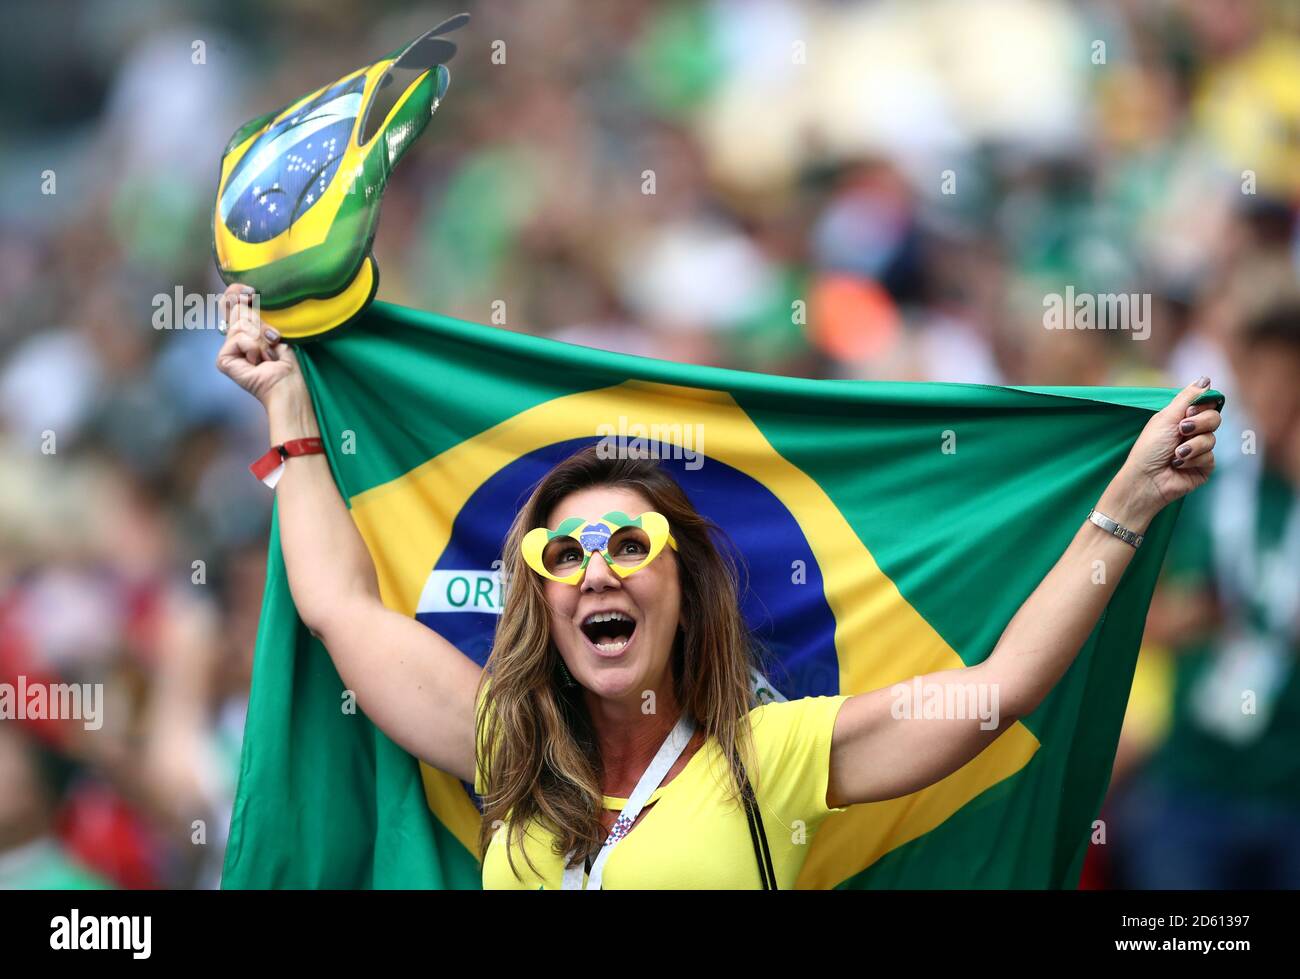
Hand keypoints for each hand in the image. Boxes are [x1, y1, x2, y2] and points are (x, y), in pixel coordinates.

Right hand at [214, 282, 301, 406]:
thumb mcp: (273, 329)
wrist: (286, 382)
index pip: (230, 300)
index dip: (236, 291)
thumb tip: (246, 297)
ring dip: (260, 339)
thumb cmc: (285, 360)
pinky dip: (255, 347)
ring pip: (240, 325)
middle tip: (272, 338)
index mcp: (244, 328)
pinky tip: (259, 361)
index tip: (252, 292)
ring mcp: (227, 348)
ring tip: (268, 354)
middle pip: (237, 310)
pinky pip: (239, 339)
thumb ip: (257, 315)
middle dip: (259, 323)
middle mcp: (232, 337)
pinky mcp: (223, 359)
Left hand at [1120, 376, 1221, 513]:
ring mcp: (1199, 450)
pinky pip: (1211, 457)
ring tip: (1175, 454)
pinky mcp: (1204, 467)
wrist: (1145, 479)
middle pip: (1215, 418)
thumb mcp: (1166, 417)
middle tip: (1182, 430)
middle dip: (1199, 424)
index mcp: (1181, 418)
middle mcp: (1192, 432)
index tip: (1188, 412)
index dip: (1202, 406)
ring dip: (1192, 445)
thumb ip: (1188, 398)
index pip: (1206, 404)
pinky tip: (1178, 465)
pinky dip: (1193, 459)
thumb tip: (1206, 379)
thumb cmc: (1149, 448)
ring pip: (1212, 438)